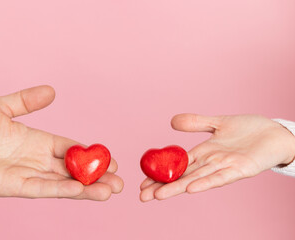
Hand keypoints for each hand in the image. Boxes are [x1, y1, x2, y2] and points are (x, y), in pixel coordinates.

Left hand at [0, 86, 122, 199]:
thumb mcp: (1, 106)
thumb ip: (27, 100)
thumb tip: (52, 91)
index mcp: (39, 141)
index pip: (72, 148)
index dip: (92, 154)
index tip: (112, 159)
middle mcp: (38, 160)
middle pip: (74, 169)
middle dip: (97, 176)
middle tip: (121, 181)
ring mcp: (29, 174)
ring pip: (64, 183)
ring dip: (88, 188)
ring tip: (111, 190)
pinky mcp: (16, 186)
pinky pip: (44, 188)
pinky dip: (64, 190)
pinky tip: (82, 190)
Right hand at [140, 114, 294, 201]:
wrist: (277, 132)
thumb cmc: (250, 130)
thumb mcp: (219, 122)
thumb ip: (196, 123)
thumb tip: (172, 121)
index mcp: (204, 152)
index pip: (176, 165)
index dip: (160, 173)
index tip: (142, 182)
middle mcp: (211, 162)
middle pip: (182, 176)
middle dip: (161, 186)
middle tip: (142, 196)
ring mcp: (224, 167)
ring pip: (196, 179)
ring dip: (177, 188)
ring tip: (158, 195)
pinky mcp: (240, 169)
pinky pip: (220, 177)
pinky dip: (205, 183)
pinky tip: (190, 188)